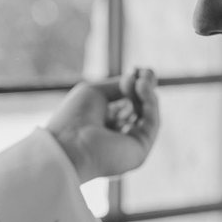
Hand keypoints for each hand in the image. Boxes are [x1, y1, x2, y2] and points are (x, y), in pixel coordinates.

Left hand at [46, 68, 159, 182]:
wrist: (69, 145)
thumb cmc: (74, 118)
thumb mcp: (96, 92)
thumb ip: (120, 85)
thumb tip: (139, 80)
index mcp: (104, 124)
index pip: (127, 103)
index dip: (135, 86)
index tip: (138, 69)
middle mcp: (118, 135)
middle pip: (141, 108)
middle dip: (145, 88)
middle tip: (146, 71)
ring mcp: (130, 144)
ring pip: (149, 115)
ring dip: (147, 94)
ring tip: (141, 80)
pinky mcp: (140, 151)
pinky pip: (152, 123)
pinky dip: (150, 103)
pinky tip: (141, 87)